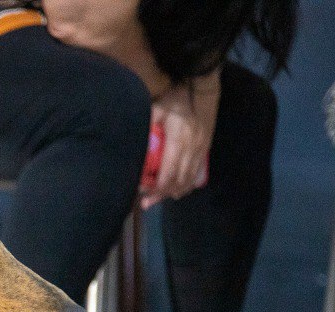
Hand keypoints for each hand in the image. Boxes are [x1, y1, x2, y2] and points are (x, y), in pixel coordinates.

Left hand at [140, 73, 219, 208]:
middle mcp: (193, 147)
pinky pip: (197, 172)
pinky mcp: (205, 148)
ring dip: (173, 192)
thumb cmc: (173, 97)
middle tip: (146, 202)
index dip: (157, 186)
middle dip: (162, 194)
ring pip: (189, 178)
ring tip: (157, 199)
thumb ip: (146, 126)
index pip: (169, 171)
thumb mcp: (156, 108)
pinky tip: (176, 191)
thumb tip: (129, 143)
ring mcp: (201, 148)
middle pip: (178, 179)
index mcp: (179, 139)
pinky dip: (186, 185)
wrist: (200, 86)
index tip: (143, 193)